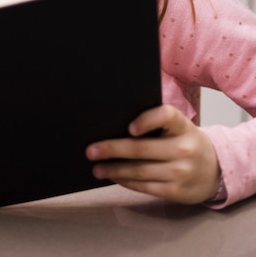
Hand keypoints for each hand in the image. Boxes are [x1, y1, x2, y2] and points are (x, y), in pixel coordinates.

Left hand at [86, 104, 220, 204]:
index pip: (166, 116)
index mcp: (183, 127)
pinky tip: (114, 177)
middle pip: (141, 148)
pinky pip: (145, 186)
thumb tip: (113, 125)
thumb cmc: (185, 141)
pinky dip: (126, 181)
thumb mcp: (179, 128)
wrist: (216, 171)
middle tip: (90, 150)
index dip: (147, 120)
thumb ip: (155, 123)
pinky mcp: (177, 191)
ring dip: (114, 169)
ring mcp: (181, 172)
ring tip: (96, 168)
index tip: (128, 127)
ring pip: (139, 170)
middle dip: (112, 149)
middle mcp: (184, 149)